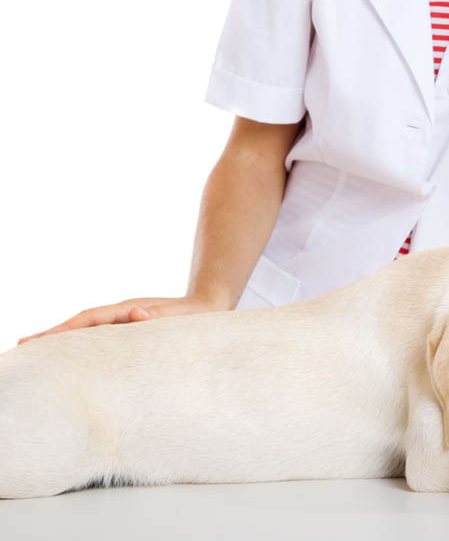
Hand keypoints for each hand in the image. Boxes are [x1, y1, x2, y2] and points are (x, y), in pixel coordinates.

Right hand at [18, 294, 228, 344]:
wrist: (210, 305)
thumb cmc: (195, 316)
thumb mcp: (179, 318)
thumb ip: (159, 317)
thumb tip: (137, 316)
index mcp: (128, 311)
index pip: (87, 321)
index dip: (61, 331)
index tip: (35, 340)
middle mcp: (122, 314)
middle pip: (80, 326)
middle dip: (52, 336)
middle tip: (21, 349)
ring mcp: (125, 322)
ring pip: (89, 332)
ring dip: (65, 341)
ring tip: (36, 355)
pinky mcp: (131, 332)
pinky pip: (102, 339)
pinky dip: (84, 345)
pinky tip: (72, 359)